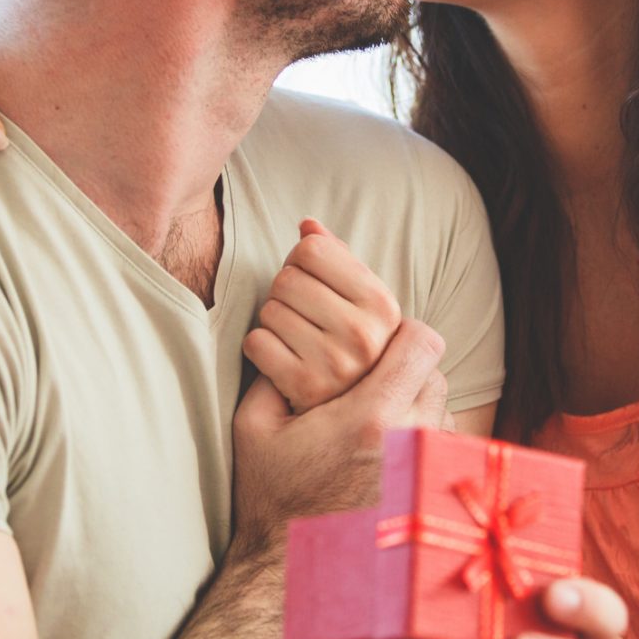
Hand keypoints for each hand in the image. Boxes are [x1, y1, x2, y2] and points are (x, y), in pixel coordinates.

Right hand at [230, 319, 446, 558]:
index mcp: (370, 417)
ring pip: (442, 409)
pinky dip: (424, 437)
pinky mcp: (430, 494)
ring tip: (380, 419)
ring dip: (418, 403)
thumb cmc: (270, 496)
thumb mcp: (254, 426)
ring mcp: (426, 471)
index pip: (422, 344)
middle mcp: (410, 442)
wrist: (289, 567)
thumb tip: (291, 332)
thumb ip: (274, 371)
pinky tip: (389, 451)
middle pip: (436, 374)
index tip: (381, 341)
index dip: (404, 332)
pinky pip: (443, 444)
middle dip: (408, 368)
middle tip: (374, 379)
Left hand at [242, 219, 401, 413]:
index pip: (313, 250)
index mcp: (383, 306)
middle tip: (301, 314)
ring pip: (269, 310)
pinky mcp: (301, 387)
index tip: (312, 280)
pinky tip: (281, 359)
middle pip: (286, 278)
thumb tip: (308, 224)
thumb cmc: (351, 346)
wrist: (354, 414)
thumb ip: (338, 259)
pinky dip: (261, 348)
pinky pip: (256, 342)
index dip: (302, 260)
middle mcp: (364, 335)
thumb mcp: (361, 304)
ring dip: (274, 321)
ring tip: (296, 338)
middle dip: (285, 291)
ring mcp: (334, 363)